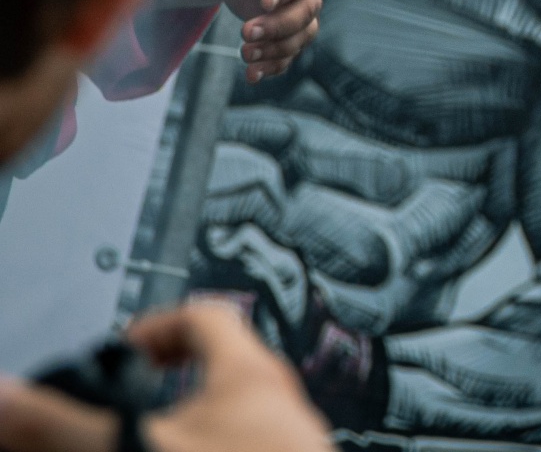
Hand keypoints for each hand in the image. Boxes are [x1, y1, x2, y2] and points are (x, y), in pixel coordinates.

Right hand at [0, 305, 331, 451]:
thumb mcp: (134, 448)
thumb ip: (63, 424)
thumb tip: (4, 396)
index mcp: (253, 376)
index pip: (206, 316)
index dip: (154, 328)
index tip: (118, 354)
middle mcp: (285, 408)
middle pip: (222, 373)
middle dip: (166, 393)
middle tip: (122, 413)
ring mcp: (297, 446)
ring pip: (237, 423)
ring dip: (190, 431)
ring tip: (148, 441)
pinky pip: (253, 447)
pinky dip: (219, 449)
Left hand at [201, 0, 320, 80]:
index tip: (263, 2)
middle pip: (307, 10)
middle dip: (280, 26)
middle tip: (246, 32)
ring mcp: (294, 6)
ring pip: (301, 34)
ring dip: (277, 49)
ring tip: (245, 54)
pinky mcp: (281, 25)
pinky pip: (287, 50)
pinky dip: (273, 65)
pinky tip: (252, 76)